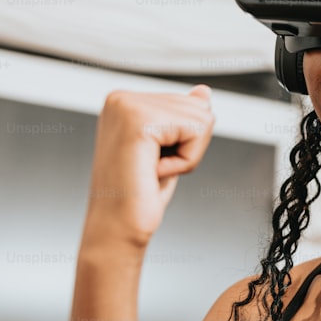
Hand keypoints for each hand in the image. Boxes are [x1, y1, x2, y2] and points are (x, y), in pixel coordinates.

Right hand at [82, 85, 214, 250]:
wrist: (117, 228)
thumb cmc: (139, 195)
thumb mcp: (169, 149)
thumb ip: (183, 116)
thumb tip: (203, 92)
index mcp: (124, 101)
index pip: (192, 104)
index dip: (186, 142)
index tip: (153, 161)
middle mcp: (121, 98)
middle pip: (200, 107)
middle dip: (189, 146)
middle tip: (153, 168)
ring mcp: (127, 106)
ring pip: (202, 118)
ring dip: (187, 154)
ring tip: (152, 169)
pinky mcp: (138, 121)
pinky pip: (196, 131)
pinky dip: (186, 160)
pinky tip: (154, 171)